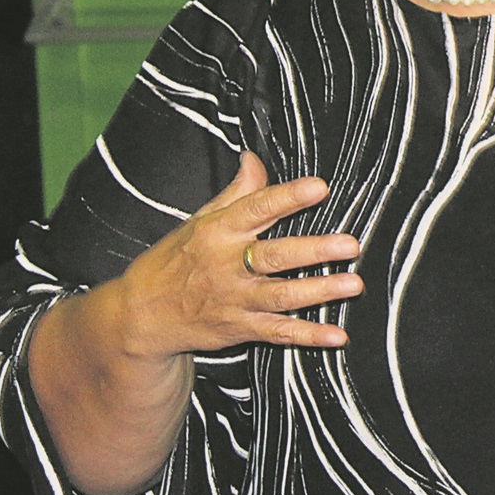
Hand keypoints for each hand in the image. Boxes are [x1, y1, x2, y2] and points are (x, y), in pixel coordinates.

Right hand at [117, 150, 362, 355]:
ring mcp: (236, 300)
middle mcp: (228, 266)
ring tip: (353, 284)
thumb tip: (254, 158)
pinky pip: (278, 333)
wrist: (141, 316)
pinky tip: (337, 334)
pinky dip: (308, 336)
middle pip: (276, 256)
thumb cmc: (176, 259)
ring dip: (320, 291)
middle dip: (315, 250)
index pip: (256, 209)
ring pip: (282, 296)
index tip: (319, 187)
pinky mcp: (241, 328)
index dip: (288, 197)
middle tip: (350, 244)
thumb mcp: (199, 220)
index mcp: (218, 232)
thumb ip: (235, 192)